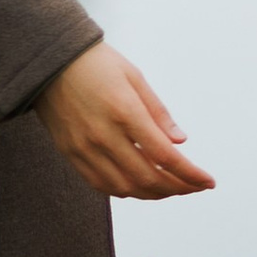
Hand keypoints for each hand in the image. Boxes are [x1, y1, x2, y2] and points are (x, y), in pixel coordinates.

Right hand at [37, 41, 216, 198]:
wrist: (49, 62)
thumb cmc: (96, 63)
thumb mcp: (134, 76)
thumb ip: (158, 112)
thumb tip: (180, 142)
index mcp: (124, 111)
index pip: (164, 155)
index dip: (190, 174)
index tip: (208, 181)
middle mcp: (104, 135)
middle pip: (147, 178)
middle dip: (177, 188)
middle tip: (194, 186)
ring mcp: (85, 148)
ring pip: (125, 188)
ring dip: (154, 194)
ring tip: (172, 188)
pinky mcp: (71, 154)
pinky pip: (101, 185)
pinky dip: (126, 191)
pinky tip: (140, 186)